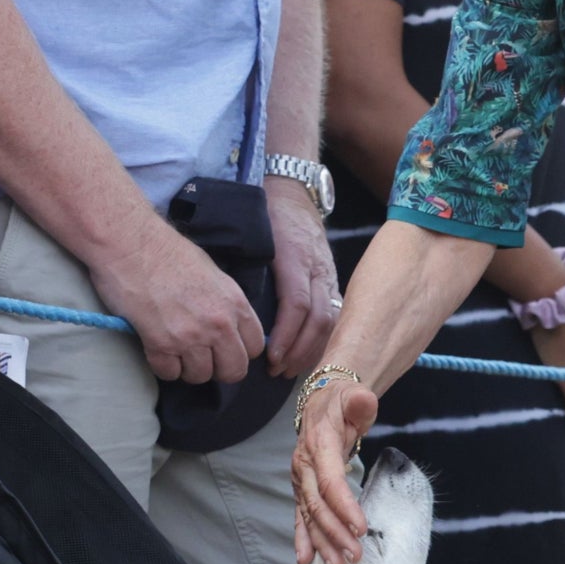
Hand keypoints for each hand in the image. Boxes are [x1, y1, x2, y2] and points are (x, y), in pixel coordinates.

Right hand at [88, 220, 262, 384]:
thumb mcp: (212, 274)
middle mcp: (218, 323)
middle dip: (218, 369)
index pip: (255, 347)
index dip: (239, 351)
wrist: (129, 245)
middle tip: (201, 358)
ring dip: (187, 369)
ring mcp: (190, 336)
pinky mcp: (160, 344)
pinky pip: (169, 374)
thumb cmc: (166, 252)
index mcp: (235, 303)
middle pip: (234, 371)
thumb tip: (229, 327)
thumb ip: (225, 304)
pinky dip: (162, 366)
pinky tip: (156, 348)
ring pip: (200, 377)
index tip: (224, 348)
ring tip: (175, 351)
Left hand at [263, 185, 339, 376]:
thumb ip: (245, 269)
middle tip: (276, 372)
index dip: (286, 335)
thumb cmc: (266, 214)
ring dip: (311, 349)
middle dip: (298, 350)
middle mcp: (316, 268)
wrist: (292, 191)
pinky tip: (308, 356)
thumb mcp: (252, 237)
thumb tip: (229, 308)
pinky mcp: (332, 278)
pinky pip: (335, 313)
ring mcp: (328, 273)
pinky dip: (323, 339)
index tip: (269, 357)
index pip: (297, 304)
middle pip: (317, 318)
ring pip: (331, 319)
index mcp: (294, 257)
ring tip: (289, 371)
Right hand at [290, 374, 383, 563]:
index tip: (361, 528)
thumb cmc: (342, 402)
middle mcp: (303, 466)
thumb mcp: (354, 396)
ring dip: (322, 544)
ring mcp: (300, 480)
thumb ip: (359, 401)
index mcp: (318, 445)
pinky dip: (303, 539)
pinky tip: (306, 560)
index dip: (343, 505)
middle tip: (355, 556)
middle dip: (335, 533)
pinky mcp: (302, 489)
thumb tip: (363, 401)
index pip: (329, 480)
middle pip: (318, 505)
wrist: (321, 402)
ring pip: (309, 516)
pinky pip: (301, 517)